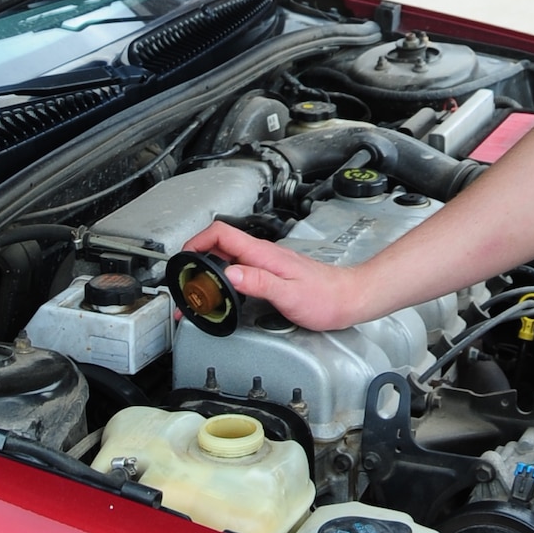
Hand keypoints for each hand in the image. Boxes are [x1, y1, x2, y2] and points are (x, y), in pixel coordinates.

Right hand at [180, 220, 364, 330]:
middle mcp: (263, 254)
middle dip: (197, 258)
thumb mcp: (289, 294)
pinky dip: (224, 276)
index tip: (185, 259)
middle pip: (220, 244)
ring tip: (200, 289)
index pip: (222, 233)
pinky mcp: (270, 272)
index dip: (197, 241)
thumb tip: (230, 274)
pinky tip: (224, 291)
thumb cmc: (325, 298)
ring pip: (228, 256)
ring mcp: (266, 262)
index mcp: (264, 254)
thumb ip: (259, 283)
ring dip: (209, 268)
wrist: (348, 298)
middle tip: (187, 282)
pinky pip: (239, 267)